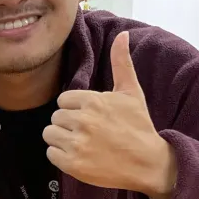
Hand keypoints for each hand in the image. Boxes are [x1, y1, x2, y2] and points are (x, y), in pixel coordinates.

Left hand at [42, 31, 176, 198]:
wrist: (148, 163)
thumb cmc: (139, 127)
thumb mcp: (131, 92)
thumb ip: (121, 62)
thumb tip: (123, 34)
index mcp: (93, 101)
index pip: (63, 100)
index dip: (75, 109)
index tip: (90, 117)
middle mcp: (83, 120)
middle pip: (55, 117)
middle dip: (68, 124)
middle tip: (88, 133)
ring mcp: (77, 143)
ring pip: (49, 134)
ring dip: (62, 140)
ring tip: (83, 144)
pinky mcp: (73, 164)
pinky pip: (51, 154)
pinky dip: (62, 157)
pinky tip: (80, 157)